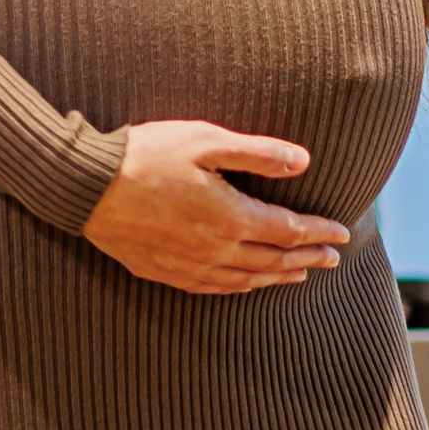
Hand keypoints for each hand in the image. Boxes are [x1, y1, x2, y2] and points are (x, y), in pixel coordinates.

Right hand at [82, 122, 351, 295]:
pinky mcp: (165, 272)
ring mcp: (188, 266)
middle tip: (332, 259)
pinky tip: (247, 283)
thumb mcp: (206, 141)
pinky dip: (241, 287)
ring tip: (299, 274)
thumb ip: (258, 153)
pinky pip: (214, 288)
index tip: (342, 235)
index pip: (288, 231)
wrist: (86, 186)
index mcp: (229, 217)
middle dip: (307, 259)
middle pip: (273, 261)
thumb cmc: (146, 154)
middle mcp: (214, 250)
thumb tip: (303, 162)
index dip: (319, 233)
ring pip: (246, 280)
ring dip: (278, 276)